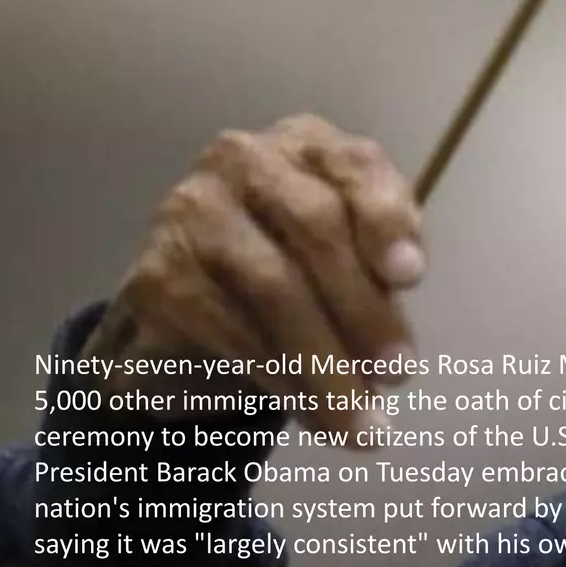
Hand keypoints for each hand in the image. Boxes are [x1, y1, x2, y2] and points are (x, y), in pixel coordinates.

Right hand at [82, 113, 423, 438]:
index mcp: (307, 144)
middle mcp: (243, 161)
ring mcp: (190, 214)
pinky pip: (231, 332)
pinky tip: (310, 411)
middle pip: (316, 229)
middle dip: (364, 310)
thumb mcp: (352, 258)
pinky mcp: (156, 278)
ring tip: (362, 423)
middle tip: (397, 375)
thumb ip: (377, 273)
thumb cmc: (296, 268)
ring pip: (275, 289)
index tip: (410, 277)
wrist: (187, 314)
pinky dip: (279, 379)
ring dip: (326, 364)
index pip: (355, 165)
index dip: (386, 219)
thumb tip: (394, 335)